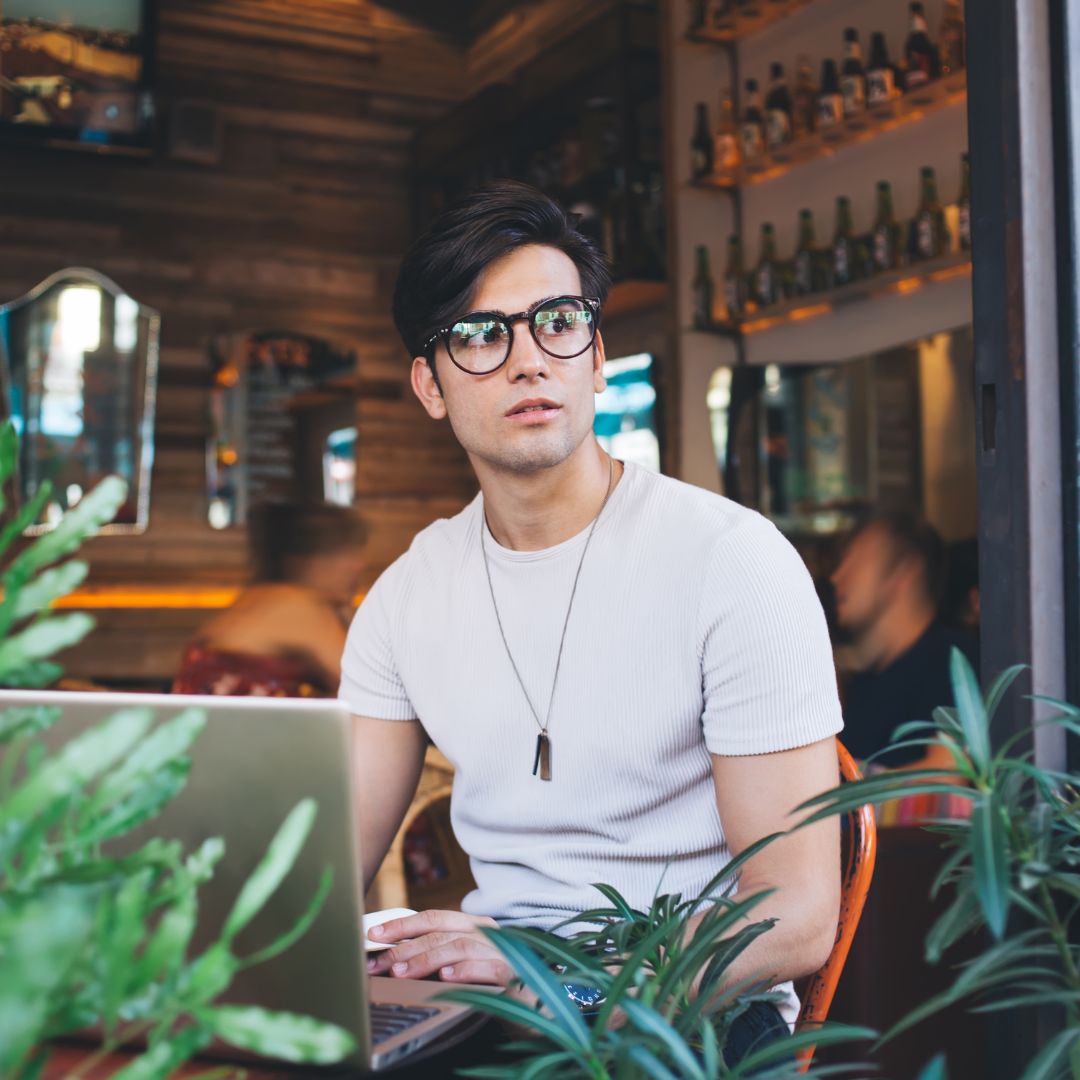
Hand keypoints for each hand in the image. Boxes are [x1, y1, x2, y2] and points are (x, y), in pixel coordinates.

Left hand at [365, 909, 513, 985]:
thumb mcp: (463, 967)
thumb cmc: (496, 987)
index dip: (402, 925)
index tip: (374, 935)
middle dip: (406, 945)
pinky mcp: (516, 974)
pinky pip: (488, 967)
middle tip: (381, 962)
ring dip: (428, 958)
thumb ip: (438, 958)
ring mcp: (503, 950)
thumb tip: (395, 959)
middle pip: (441, 930)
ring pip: (459, 946)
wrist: (540, 1008)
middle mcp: (488, 933)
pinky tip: (446, 978)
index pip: (433, 917)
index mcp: (475, 926)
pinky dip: (466, 970)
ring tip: (403, 972)